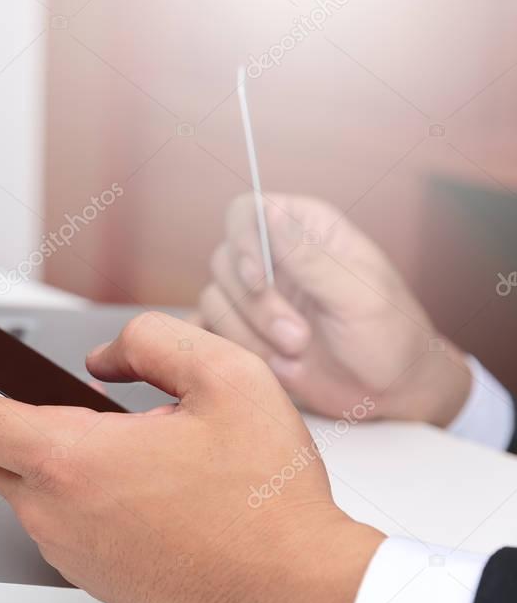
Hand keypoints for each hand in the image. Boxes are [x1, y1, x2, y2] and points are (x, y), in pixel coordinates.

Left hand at [0, 312, 383, 602]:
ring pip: (22, 482)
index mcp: (72, 460)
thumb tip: (102, 358)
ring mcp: (69, 550)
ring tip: (97, 422)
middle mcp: (56, 512)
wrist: (297, 589)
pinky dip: (66, 483)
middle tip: (19, 376)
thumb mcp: (226, 377)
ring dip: (40, 446)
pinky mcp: (89, 574)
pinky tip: (119, 470)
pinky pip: (54, 516)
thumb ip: (150, 340)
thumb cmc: (267, 497)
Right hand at [196, 193, 471, 425]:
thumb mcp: (357, 296)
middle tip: (299, 337)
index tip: (258, 281)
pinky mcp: (244, 327)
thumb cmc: (388, 336)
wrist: (387, 390)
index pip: (247, 211)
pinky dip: (237, 347)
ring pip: (215, 298)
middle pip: (224, 260)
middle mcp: (275, 255)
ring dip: (251, 332)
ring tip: (296, 352)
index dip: (242, 242)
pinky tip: (273, 360)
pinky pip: (213, 329)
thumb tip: (269, 213)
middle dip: (257, 306)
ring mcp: (257, 293)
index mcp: (306, 229)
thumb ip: (310, 257)